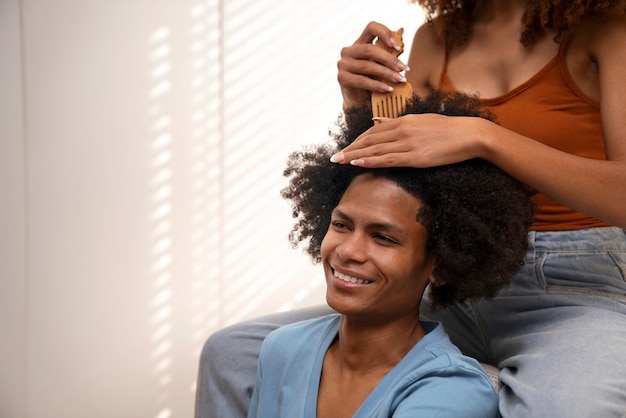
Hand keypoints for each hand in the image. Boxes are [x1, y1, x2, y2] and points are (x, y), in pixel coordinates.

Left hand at [330, 114, 489, 167]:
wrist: (470, 135)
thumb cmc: (448, 129)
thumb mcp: (420, 120)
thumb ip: (396, 121)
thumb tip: (376, 122)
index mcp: (403, 120)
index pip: (372, 132)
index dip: (356, 141)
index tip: (345, 148)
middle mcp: (402, 130)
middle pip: (369, 141)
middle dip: (349, 149)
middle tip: (334, 157)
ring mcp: (408, 143)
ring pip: (375, 150)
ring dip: (354, 156)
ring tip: (339, 161)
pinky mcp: (415, 156)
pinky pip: (388, 159)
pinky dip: (370, 161)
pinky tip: (357, 163)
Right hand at [337, 22, 410, 109]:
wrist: (360, 101)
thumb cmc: (373, 79)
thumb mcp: (383, 63)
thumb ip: (390, 49)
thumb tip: (401, 30)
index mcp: (360, 43)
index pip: (371, 28)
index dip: (385, 33)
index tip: (397, 46)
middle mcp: (349, 51)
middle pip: (370, 49)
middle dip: (389, 59)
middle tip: (403, 68)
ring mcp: (343, 64)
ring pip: (367, 66)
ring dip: (386, 73)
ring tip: (399, 79)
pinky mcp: (342, 78)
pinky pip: (361, 80)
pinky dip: (376, 85)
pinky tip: (388, 88)